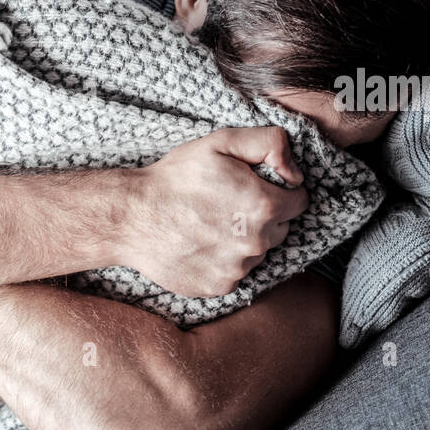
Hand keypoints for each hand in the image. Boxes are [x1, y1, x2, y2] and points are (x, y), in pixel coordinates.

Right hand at [116, 126, 308, 296]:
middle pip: (281, 228)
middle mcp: (256, 243)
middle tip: (228, 202)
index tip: (255, 186)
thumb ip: (269, 144)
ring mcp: (237, 269)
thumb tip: (295, 172)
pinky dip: (224, 259)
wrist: (131, 218)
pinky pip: (235, 272)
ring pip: (258, 252)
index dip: (280, 189)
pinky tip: (201, 243)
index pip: (299, 201)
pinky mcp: (219, 286)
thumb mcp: (220, 142)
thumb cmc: (174, 179)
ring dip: (244, 239)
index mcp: (264, 206)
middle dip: (264, 215)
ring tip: (210, 223)